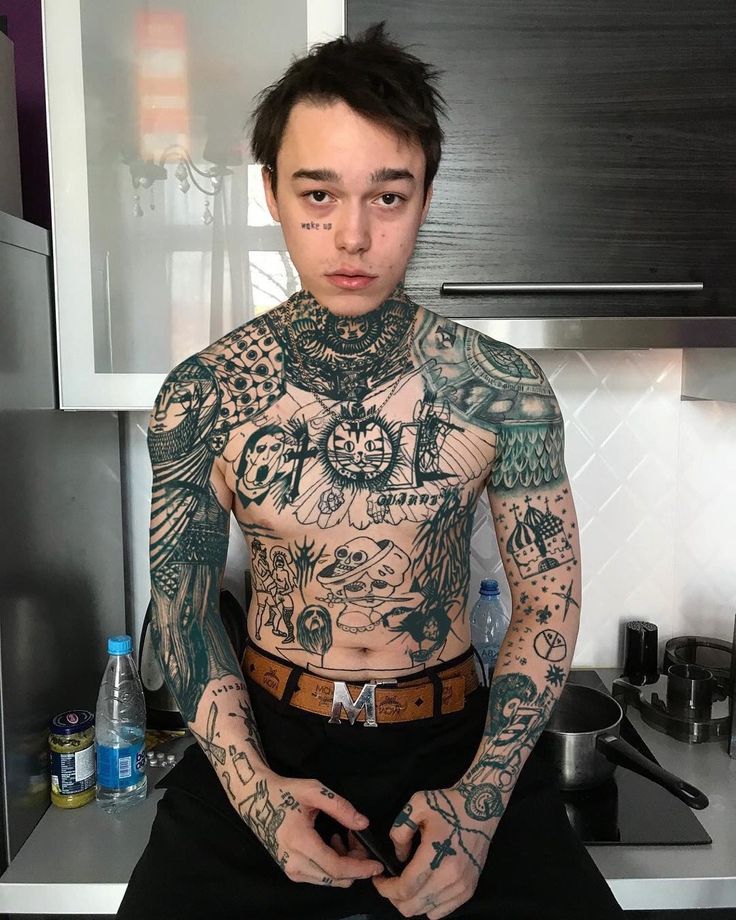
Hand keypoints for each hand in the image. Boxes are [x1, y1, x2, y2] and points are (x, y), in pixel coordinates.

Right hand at [240, 770, 383, 887]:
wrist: (255, 800)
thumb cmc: (284, 792)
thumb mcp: (313, 791)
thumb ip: (340, 807)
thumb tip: (363, 824)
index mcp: (300, 842)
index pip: (335, 867)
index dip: (360, 868)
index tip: (377, 864)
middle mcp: (294, 863)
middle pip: (335, 878)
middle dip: (355, 864)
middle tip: (358, 839)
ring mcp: (291, 870)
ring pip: (329, 880)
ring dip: (344, 864)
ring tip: (343, 837)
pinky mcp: (291, 871)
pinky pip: (320, 876)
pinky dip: (333, 865)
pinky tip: (333, 843)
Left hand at [372, 787, 497, 918]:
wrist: (480, 808)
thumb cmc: (448, 805)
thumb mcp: (417, 804)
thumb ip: (401, 831)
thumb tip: (399, 856)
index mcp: (435, 855)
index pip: (405, 887)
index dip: (385, 888)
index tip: (378, 879)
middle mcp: (450, 877)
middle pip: (412, 906)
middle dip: (394, 897)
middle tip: (389, 882)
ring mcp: (461, 887)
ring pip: (426, 911)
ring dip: (410, 902)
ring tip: (406, 885)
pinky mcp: (468, 890)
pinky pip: (441, 912)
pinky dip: (428, 906)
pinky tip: (424, 889)